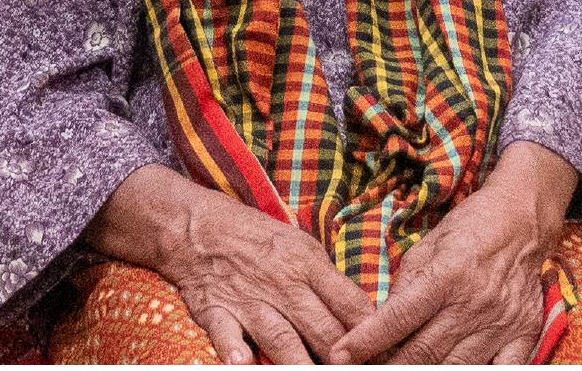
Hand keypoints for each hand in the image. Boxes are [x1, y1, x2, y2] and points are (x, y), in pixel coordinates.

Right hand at [168, 190, 374, 364]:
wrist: (195, 224)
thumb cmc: (254, 237)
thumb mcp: (298, 245)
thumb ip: (326, 282)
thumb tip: (360, 316)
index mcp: (308, 264)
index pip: (351, 304)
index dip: (372, 334)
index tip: (386, 355)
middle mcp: (283, 284)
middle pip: (323, 329)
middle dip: (344, 359)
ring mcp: (249, 299)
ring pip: (282, 339)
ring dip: (300, 365)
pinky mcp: (216, 311)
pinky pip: (227, 336)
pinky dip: (236, 354)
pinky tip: (244, 365)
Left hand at [328, 144, 575, 363]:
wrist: (521, 219)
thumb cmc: (469, 228)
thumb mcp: (429, 245)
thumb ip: (406, 284)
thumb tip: (381, 321)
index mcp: (445, 275)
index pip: (397, 318)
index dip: (366, 341)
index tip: (340, 356)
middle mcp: (472, 304)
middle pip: (422, 353)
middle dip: (389, 367)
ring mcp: (500, 324)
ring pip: (455, 369)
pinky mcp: (523, 335)